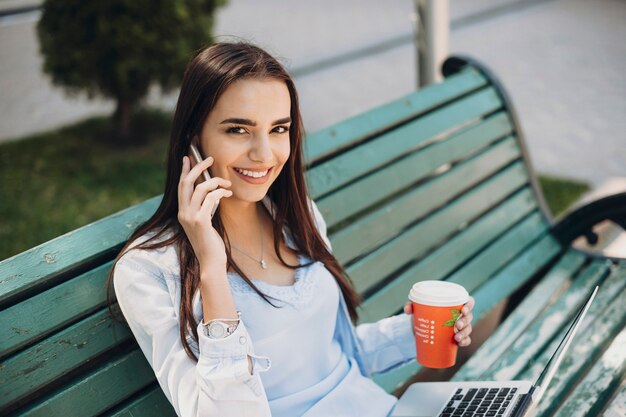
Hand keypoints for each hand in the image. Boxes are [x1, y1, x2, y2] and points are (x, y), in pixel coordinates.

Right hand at [178, 155, 231, 269]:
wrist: (211, 262)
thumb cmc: (211, 243)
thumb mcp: (205, 222)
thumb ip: (205, 208)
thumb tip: (213, 192)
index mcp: (182, 213)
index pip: (181, 186)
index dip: (184, 171)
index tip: (188, 158)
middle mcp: (183, 213)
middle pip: (187, 182)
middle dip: (198, 167)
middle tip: (209, 159)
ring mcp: (190, 217)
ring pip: (200, 188)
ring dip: (216, 181)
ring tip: (227, 183)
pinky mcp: (200, 221)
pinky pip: (211, 198)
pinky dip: (221, 192)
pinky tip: (229, 194)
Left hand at [404, 296, 474, 346]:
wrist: (421, 330)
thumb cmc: (423, 314)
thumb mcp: (417, 309)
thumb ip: (411, 306)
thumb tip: (408, 309)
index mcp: (454, 304)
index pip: (468, 301)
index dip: (469, 304)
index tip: (463, 310)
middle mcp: (459, 315)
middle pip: (469, 316)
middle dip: (465, 321)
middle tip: (457, 325)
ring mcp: (460, 327)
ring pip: (468, 328)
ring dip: (465, 333)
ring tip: (456, 337)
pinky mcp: (457, 337)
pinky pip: (466, 339)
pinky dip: (465, 341)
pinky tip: (460, 343)